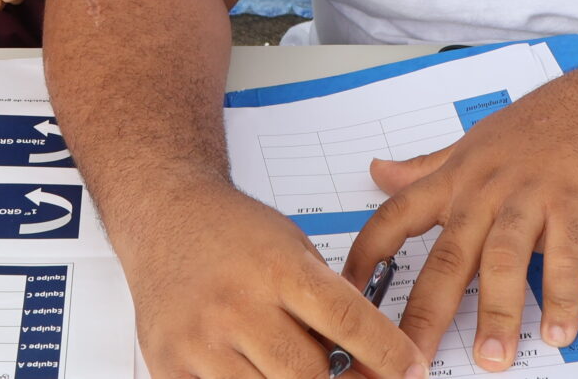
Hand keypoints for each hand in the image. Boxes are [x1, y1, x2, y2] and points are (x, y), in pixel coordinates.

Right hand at [125, 179, 427, 378]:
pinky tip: (256, 369)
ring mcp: (200, 339)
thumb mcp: (293, 247)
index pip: (347, 321)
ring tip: (299, 366)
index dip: (388, 354)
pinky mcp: (169, 364)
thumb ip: (328, 303)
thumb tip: (370, 365)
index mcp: (277, 268)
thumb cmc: (233, 230)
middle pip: (308, 373)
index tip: (413, 371)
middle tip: (353, 376)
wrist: (164, 214)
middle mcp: (237, 304)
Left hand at [344, 69, 577, 371]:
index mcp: (454, 179)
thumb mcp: (468, 146)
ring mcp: (530, 198)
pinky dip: (562, 297)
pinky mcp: (576, 207)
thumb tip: (376, 172)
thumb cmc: (531, 132)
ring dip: (497, 314)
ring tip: (491, 358)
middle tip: (412, 359)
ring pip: (504, 261)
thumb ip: (423, 169)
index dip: (368, 256)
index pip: (397, 216)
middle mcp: (485, 191)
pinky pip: (567, 259)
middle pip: (448, 256)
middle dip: (427, 312)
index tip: (348, 298)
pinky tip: (558, 331)